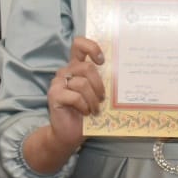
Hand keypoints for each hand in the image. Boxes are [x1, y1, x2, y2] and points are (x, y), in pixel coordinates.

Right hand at [47, 36, 105, 152]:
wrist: (70, 133)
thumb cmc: (87, 112)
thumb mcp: (97, 93)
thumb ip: (102, 79)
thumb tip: (122, 70)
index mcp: (76, 66)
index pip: (79, 44)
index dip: (91, 47)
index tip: (102, 61)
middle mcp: (66, 71)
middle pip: (87, 67)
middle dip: (99, 84)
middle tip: (103, 98)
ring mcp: (58, 82)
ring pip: (82, 83)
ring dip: (93, 99)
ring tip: (95, 109)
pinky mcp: (54, 95)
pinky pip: (75, 96)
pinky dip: (84, 106)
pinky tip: (85, 112)